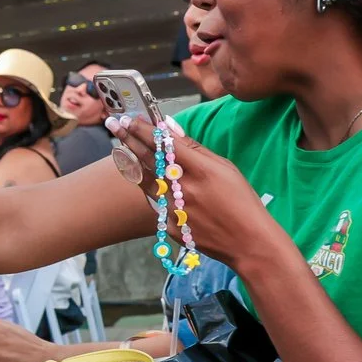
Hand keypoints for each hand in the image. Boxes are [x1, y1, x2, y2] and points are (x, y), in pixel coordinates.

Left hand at [104, 115, 282, 272]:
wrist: (247, 242)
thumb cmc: (241, 201)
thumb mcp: (226, 168)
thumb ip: (196, 149)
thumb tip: (171, 129)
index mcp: (201, 171)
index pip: (166, 144)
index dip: (145, 129)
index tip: (130, 119)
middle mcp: (184, 189)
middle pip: (149, 159)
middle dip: (130, 139)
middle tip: (115, 125)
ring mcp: (174, 209)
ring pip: (145, 180)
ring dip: (132, 161)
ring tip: (121, 147)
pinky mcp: (170, 226)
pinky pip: (154, 202)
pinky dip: (148, 187)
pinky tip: (142, 176)